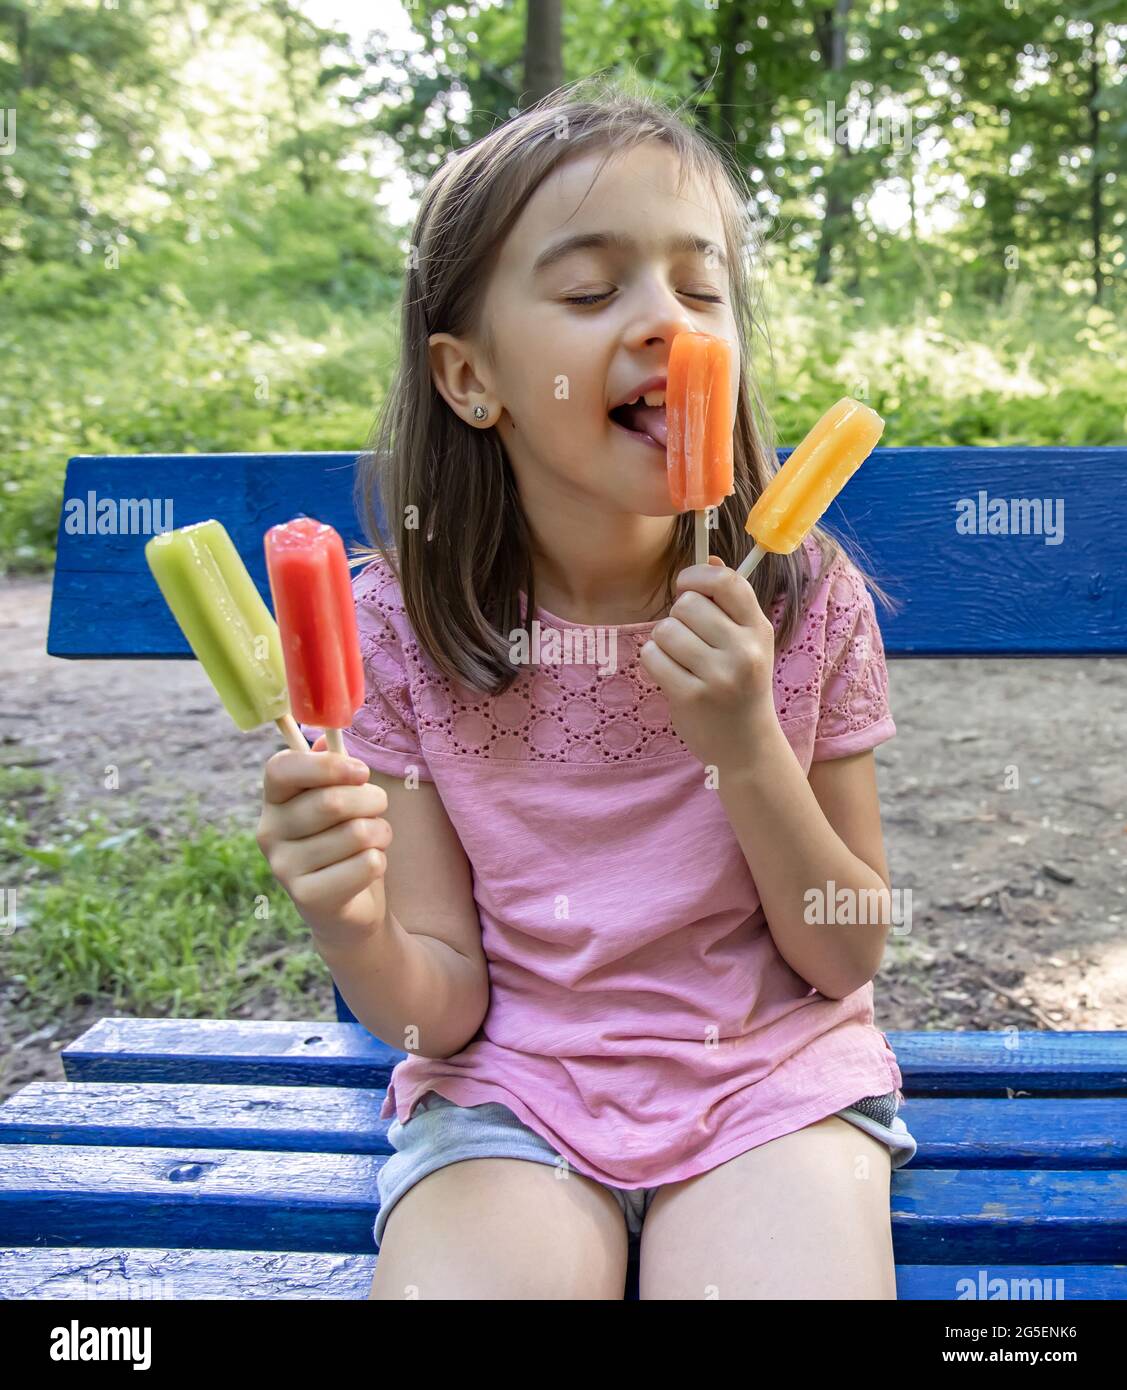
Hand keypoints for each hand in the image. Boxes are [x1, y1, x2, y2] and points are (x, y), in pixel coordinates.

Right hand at [256, 735, 391, 938]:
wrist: (346, 909)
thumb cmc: (344, 840)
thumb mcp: (338, 797)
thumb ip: (332, 767)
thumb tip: (327, 741)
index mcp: (274, 800)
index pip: (281, 768)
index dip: (327, 766)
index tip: (362, 772)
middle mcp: (269, 832)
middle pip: (331, 801)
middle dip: (371, 800)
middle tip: (378, 806)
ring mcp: (284, 868)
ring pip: (355, 833)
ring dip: (380, 832)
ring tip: (375, 839)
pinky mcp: (308, 897)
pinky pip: (365, 864)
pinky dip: (380, 861)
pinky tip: (368, 867)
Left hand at [639, 557, 776, 770]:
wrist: (746, 746)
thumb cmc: (742, 686)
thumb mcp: (749, 642)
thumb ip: (730, 602)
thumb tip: (707, 557)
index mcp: (758, 629)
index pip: (726, 580)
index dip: (696, 576)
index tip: (686, 587)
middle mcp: (743, 650)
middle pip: (687, 604)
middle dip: (677, 616)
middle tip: (686, 638)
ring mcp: (718, 675)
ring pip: (665, 629)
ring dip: (663, 641)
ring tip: (679, 660)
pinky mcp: (691, 696)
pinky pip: (652, 656)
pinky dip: (653, 662)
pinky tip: (669, 674)